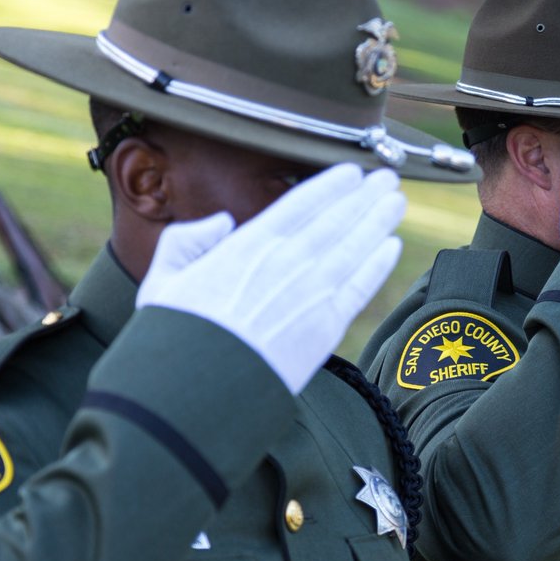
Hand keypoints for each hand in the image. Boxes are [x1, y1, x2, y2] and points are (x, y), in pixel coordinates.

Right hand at [137, 164, 404, 393]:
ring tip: (395, 200)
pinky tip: (392, 246)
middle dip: (364, 196)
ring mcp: (313, 294)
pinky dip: (379, 264)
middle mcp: (288, 263)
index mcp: (249, 246)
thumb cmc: (176, 338)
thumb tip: (222, 222)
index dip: (331, 185)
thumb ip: (188, 241)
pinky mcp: (327, 328)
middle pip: (337, 219)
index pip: (301, 204)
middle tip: (387, 177)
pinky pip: (361, 287)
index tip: (350, 172)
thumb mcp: (164, 278)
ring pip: (356, 247)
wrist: (202, 388)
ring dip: (379, 221)